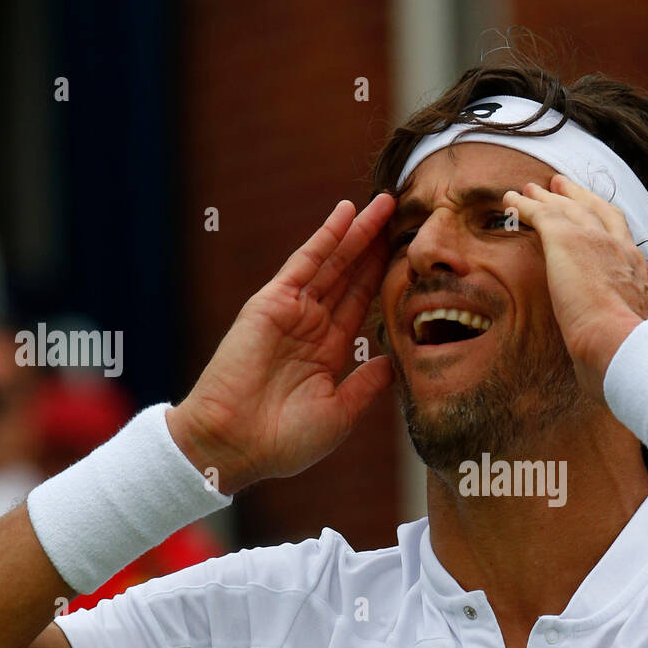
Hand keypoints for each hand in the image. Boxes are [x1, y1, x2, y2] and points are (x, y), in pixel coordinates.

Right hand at [168, 194, 396, 492]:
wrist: (234, 444)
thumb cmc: (283, 441)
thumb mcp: (340, 414)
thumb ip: (367, 384)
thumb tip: (396, 363)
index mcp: (329, 352)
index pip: (363, 305)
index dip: (386, 278)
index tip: (412, 257)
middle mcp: (312, 326)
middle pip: (352, 276)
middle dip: (377, 246)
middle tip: (407, 214)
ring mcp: (292, 311)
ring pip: (334, 262)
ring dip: (359, 232)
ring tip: (386, 202)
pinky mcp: (272, 302)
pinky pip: (305, 262)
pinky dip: (326, 236)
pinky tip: (348, 212)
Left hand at [503, 174, 647, 403]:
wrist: (623, 349)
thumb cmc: (629, 366)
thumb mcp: (636, 354)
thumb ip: (625, 351)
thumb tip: (613, 373)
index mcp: (643, 282)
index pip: (626, 250)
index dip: (609, 236)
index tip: (599, 231)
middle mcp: (626, 255)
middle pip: (604, 214)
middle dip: (583, 199)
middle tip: (564, 188)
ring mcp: (600, 244)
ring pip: (572, 209)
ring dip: (551, 197)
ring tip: (533, 188)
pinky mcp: (569, 241)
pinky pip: (543, 214)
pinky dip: (527, 205)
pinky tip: (511, 200)